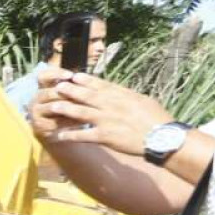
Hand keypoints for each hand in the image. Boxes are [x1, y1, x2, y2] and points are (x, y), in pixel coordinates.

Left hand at [31, 68, 172, 157]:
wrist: (162, 138)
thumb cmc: (157, 119)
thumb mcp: (143, 100)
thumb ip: (127, 95)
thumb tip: (117, 91)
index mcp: (122, 95)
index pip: (100, 85)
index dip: (85, 80)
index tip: (73, 76)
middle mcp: (112, 105)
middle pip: (86, 96)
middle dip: (70, 90)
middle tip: (57, 86)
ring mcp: (107, 120)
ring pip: (80, 112)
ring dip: (64, 109)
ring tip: (52, 106)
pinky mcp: (105, 136)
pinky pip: (83, 135)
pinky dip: (70, 135)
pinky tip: (58, 135)